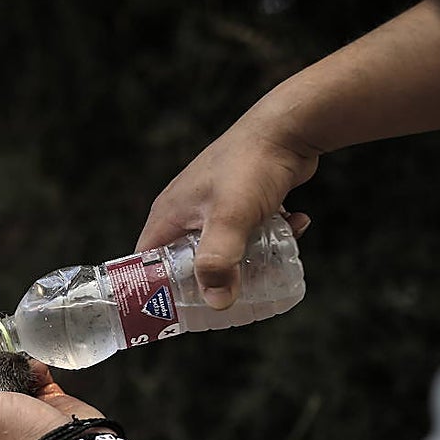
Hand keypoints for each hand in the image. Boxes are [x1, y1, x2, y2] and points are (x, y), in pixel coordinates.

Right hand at [135, 109, 315, 308]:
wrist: (290, 125)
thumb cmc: (251, 166)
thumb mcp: (230, 218)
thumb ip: (218, 261)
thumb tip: (217, 303)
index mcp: (168, 214)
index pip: (146, 263)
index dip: (155, 291)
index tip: (176, 313)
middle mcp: (186, 210)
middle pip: (186, 261)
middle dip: (209, 281)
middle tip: (231, 298)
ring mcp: (214, 204)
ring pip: (222, 248)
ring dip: (246, 259)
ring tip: (270, 265)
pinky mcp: (242, 199)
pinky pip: (249, 229)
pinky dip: (269, 234)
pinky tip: (293, 227)